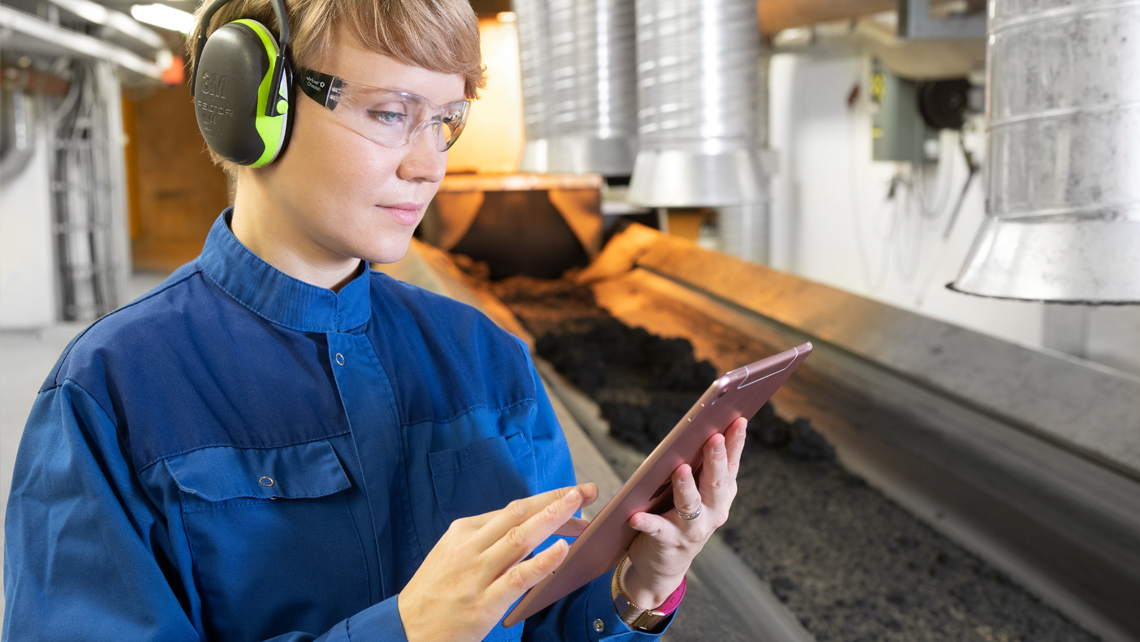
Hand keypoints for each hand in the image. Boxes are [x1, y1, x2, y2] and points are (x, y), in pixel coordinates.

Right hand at [398, 483, 598, 641]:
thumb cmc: (435, 593)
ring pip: (520, 539)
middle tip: (585, 491)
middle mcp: (471, 548)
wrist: (406, 629)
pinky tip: (561, 550)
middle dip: (556, 501)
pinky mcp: (483, 603)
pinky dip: (541, 562)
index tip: (573, 495)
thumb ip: (486, 540)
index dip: (547, 500)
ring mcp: (477, 574)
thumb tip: (528, 526)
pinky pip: (518, 578)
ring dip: (552, 520)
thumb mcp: (453, 554)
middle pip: (520, 516)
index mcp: (464, 532)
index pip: (514, 509)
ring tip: (578, 508)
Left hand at [623, 417, 747, 608]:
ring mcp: (692, 530)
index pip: (731, 465)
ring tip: (679, 469)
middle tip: (713, 437)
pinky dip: (646, 522)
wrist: (664, 565)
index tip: (738, 419)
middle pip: (716, 483)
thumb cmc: (679, 517)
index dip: (736, 443)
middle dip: (716, 459)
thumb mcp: (697, 493)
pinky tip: (635, 516)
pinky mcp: (667, 542)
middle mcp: (712, 513)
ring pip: (690, 505)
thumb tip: (702, 430)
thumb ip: (701, 468)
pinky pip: (657, 530)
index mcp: (721, 496)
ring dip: (686, 486)